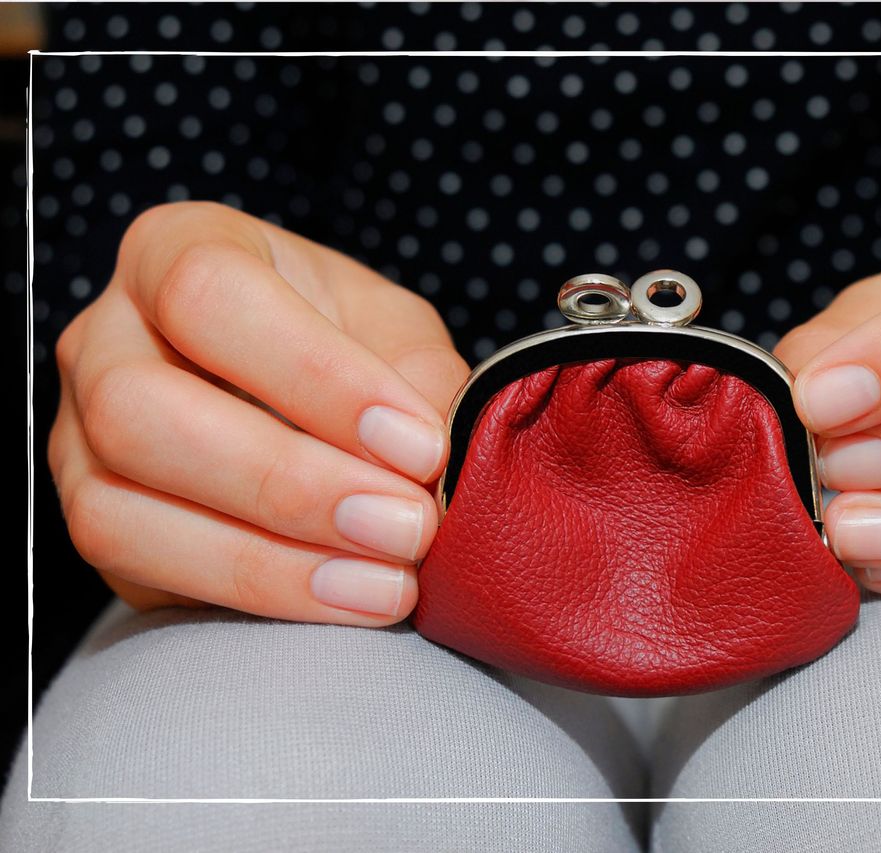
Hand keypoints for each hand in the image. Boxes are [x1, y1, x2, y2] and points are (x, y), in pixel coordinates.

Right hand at [50, 202, 469, 624]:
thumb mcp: (398, 335)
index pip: (208, 295)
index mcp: (179, 250)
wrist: (302, 399)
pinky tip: (344, 599)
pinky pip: (140, 574)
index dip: (316, 378)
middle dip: (287, 485)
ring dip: (269, 561)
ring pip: (115, 511)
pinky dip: (254, 596)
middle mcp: (106, 337)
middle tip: (406, 527)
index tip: (419, 446)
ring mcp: (77, 437)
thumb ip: (420, 385)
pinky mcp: (96, 521)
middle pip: (139, 412)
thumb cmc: (350, 346)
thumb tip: (441, 471)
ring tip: (387, 583)